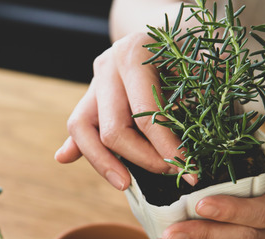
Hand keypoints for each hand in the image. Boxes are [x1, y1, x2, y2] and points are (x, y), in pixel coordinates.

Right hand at [55, 32, 196, 189]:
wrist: (170, 29)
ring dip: (104, 163)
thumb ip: (194, 102)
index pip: (145, 115)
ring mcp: (94, 81)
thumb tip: (188, 151)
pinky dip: (75, 145)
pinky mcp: (90, 95)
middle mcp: (107, 66)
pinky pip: (78, 126)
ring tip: (125, 184)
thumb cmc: (191, 50)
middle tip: (172, 172)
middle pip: (113, 130)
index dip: (167, 148)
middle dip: (143, 159)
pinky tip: (64, 158)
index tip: (189, 168)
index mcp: (133, 54)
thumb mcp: (200, 66)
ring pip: (83, 130)